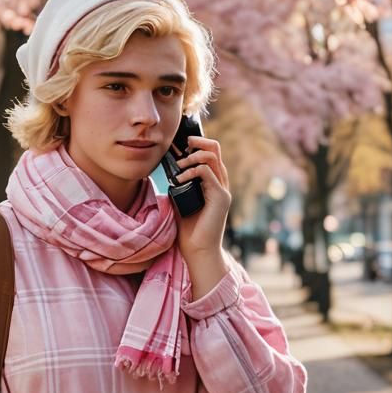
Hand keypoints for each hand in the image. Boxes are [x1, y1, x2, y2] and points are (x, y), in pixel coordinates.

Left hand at [173, 134, 231, 263]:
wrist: (198, 251)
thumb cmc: (188, 231)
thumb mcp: (180, 202)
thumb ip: (179, 186)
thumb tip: (169, 172)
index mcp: (212, 183)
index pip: (210, 154)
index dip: (197, 144)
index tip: (180, 146)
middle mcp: (220, 184)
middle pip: (215, 149)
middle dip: (198, 141)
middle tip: (183, 144)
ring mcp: (222, 190)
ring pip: (212, 157)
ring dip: (192, 157)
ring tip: (179, 166)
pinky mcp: (221, 197)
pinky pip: (208, 173)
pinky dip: (192, 171)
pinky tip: (180, 179)